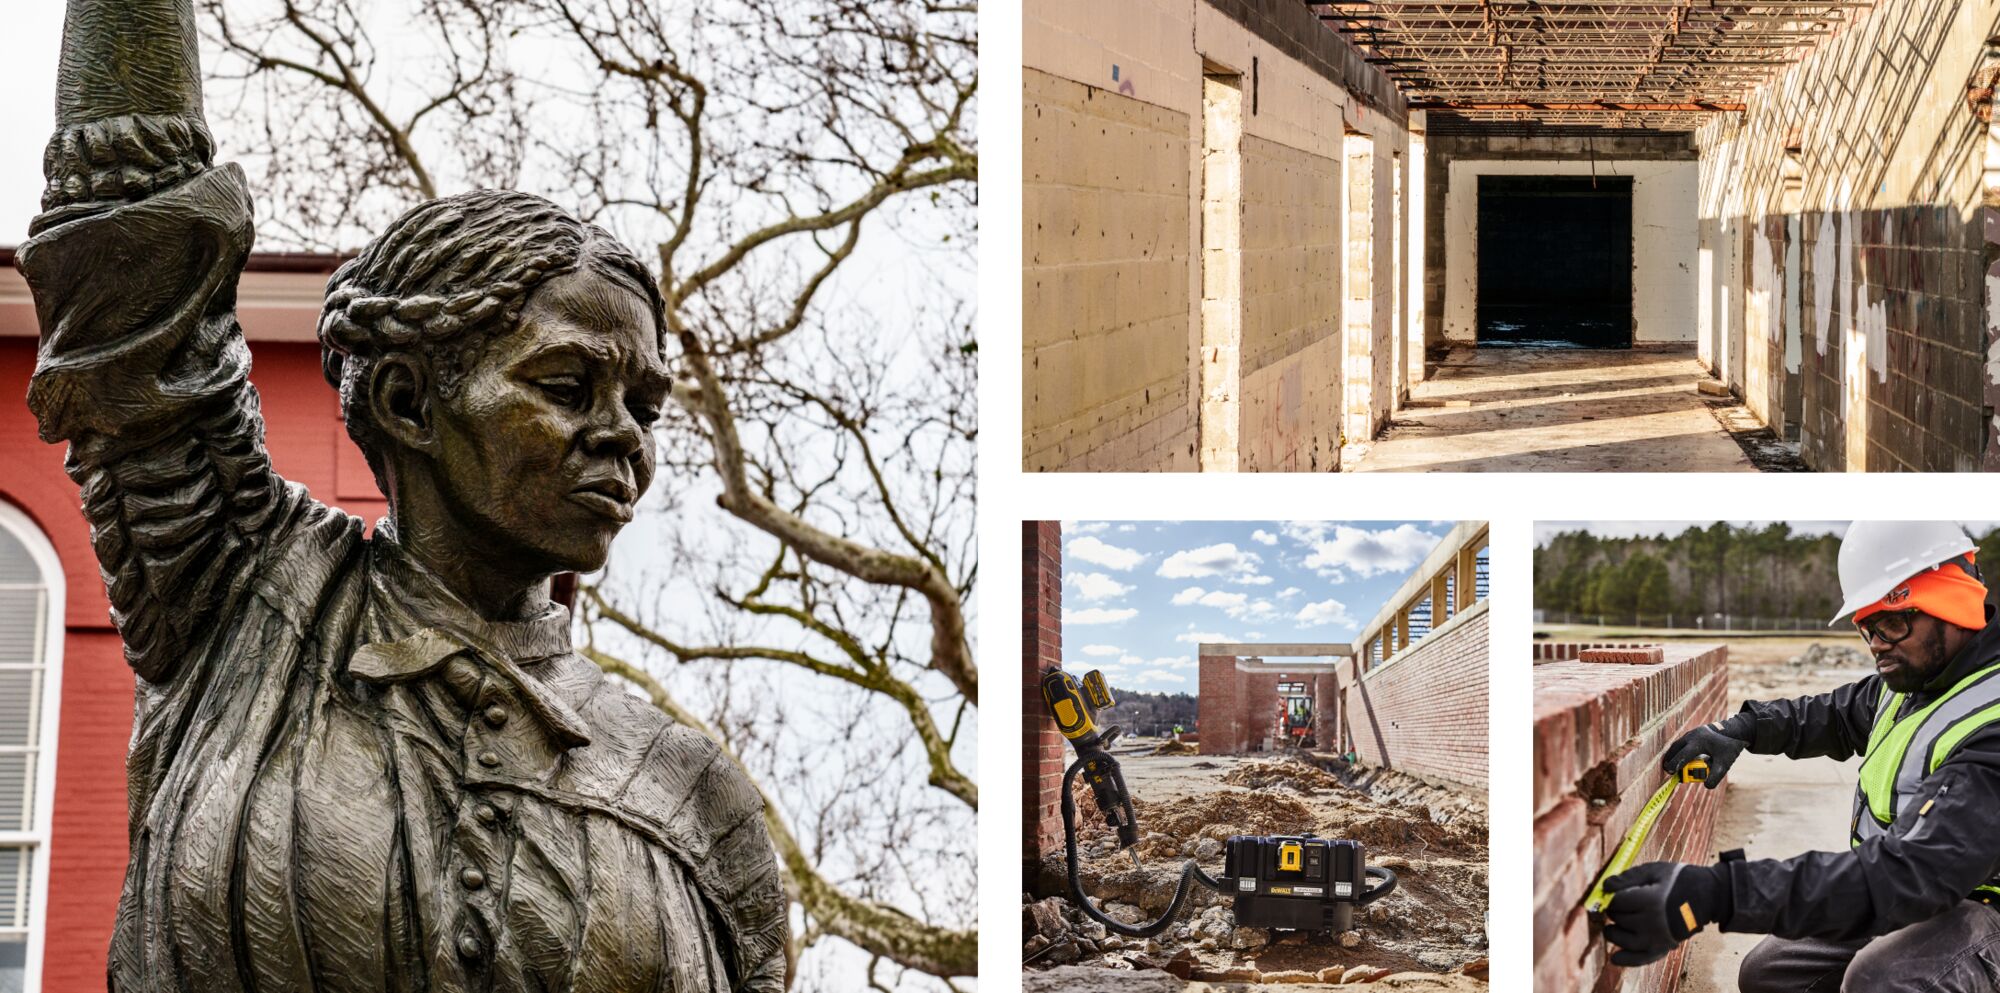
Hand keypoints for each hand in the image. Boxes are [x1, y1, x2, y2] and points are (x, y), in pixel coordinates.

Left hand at [1601, 862, 1728, 966]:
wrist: (1708, 896)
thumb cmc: (1678, 880)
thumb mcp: (1653, 871)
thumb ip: (1628, 878)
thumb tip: (1605, 886)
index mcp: (1650, 900)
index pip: (1617, 902)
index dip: (1610, 896)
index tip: (1611, 893)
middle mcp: (1653, 922)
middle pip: (1620, 919)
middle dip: (1614, 912)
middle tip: (1617, 905)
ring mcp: (1659, 938)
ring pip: (1625, 941)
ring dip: (1613, 934)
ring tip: (1611, 927)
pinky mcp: (1664, 947)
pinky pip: (1642, 958)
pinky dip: (1627, 960)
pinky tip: (1614, 958)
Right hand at [1662, 722, 1747, 788]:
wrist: (1733, 732)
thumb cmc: (1728, 748)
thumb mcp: (1725, 763)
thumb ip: (1716, 775)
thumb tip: (1706, 785)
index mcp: (1700, 742)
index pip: (1684, 754)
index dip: (1676, 764)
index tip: (1670, 772)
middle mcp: (1692, 736)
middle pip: (1675, 748)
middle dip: (1670, 759)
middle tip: (1666, 770)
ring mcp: (1691, 733)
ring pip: (1677, 745)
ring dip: (1672, 755)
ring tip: (1669, 765)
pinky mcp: (1692, 734)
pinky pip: (1681, 743)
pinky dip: (1677, 751)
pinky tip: (1677, 758)